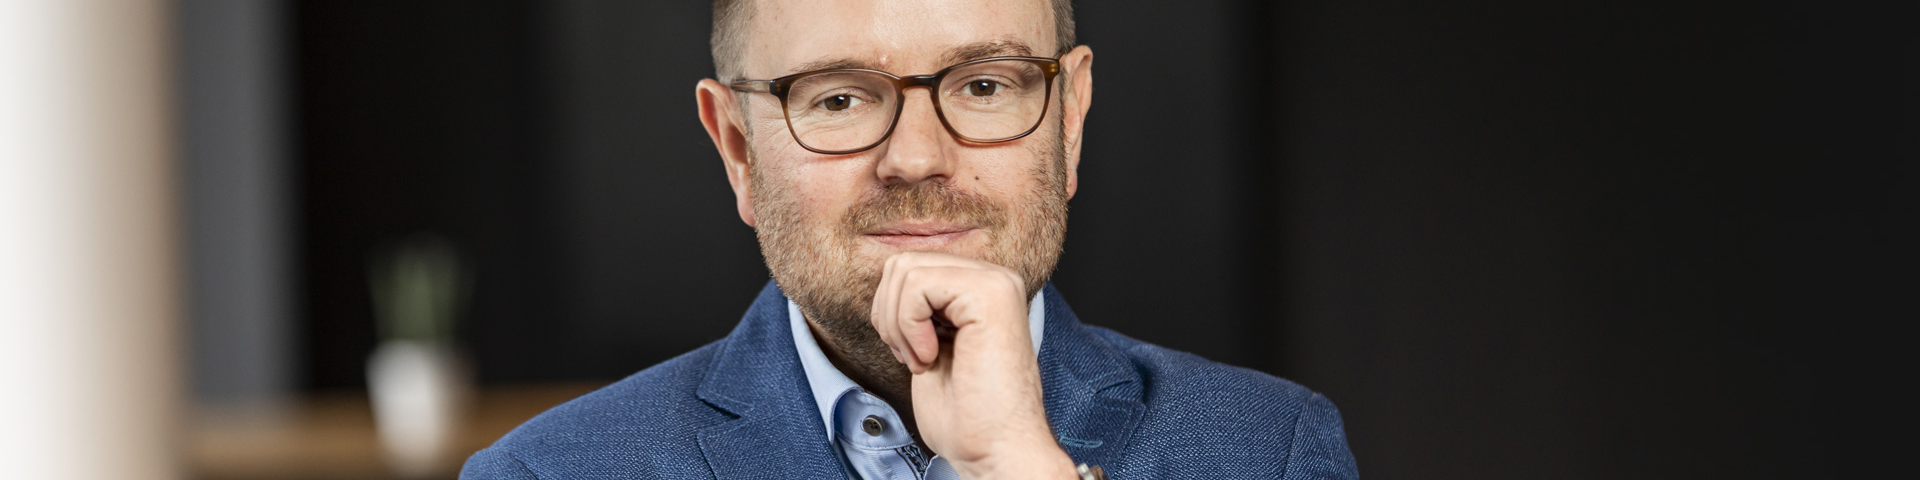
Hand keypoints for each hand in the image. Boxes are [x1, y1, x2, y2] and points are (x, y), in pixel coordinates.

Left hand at [870, 252, 1077, 479]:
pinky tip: (932, 357)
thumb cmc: (964, 414)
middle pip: (903, 263)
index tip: (912, 354)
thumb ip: (916, 307)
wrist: (994, 448)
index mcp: (979, 289)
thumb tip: (887, 280)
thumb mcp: (928, 346)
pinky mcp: (990, 292)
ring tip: (924, 359)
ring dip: (898, 324)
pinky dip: (909, 326)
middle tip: (914, 357)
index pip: (909, 267)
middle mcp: (993, 278)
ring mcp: (995, 282)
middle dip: (889, 315)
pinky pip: (917, 285)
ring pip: (906, 270)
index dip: (892, 312)